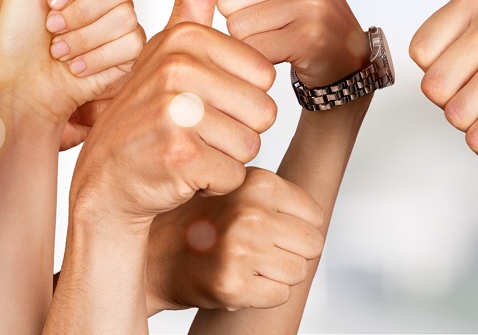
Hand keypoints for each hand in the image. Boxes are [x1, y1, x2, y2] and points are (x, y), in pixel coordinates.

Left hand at [0, 0, 142, 142]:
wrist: (15, 92)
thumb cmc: (6, 38)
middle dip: (80, 13)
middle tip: (50, 30)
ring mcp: (114, 24)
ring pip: (127, 17)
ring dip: (84, 40)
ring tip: (58, 53)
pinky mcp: (124, 55)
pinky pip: (131, 46)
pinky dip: (97, 61)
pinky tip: (73, 70)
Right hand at [68, 0, 277, 228]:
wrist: (107, 177)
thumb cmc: (145, 112)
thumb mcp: (166, 48)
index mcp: (185, 40)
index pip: (263, 76)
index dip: (240, 97)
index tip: (202, 100)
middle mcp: (179, 70)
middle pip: (263, 111)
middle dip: (237, 130)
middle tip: (195, 131)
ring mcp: (176, 112)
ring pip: (250, 144)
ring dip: (225, 157)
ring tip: (189, 149)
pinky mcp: (179, 154)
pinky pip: (233, 173)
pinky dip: (213, 182)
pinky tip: (182, 173)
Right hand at [146, 168, 323, 312]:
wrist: (159, 254)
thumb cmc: (204, 223)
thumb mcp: (239, 189)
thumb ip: (278, 196)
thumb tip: (319, 219)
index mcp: (256, 182)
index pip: (314, 216)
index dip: (294, 225)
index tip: (267, 226)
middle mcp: (250, 213)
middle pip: (312, 244)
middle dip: (291, 251)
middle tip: (258, 247)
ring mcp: (241, 249)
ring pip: (298, 272)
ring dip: (276, 273)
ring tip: (245, 262)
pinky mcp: (233, 284)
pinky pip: (280, 296)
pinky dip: (263, 294)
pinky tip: (239, 278)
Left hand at [214, 0, 367, 86]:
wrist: (346, 60)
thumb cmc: (311, 9)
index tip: (267, 1)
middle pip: (224, 0)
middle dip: (240, 20)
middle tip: (274, 23)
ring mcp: (309, 3)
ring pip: (236, 27)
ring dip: (249, 42)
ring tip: (280, 38)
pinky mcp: (308, 36)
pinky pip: (251, 50)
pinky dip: (257, 60)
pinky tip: (284, 55)